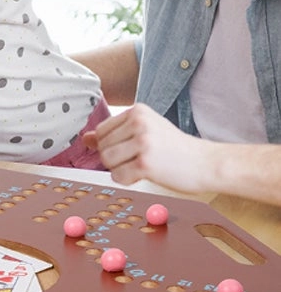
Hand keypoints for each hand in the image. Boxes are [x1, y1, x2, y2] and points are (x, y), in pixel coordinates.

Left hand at [84, 102, 213, 193]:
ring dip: (119, 169)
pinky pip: (117, 176)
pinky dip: (127, 180)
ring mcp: (143, 142)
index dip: (112, 145)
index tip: (132, 150)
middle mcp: (139, 122)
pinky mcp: (146, 163)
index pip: (102, 130)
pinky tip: (145, 175)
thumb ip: (115, 133)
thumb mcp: (145, 132)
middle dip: (114, 159)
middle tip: (138, 160)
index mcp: (137, 110)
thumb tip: (86, 138)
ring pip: (107, 161)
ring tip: (140, 167)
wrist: (206, 162)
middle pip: (102, 146)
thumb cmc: (175, 149)